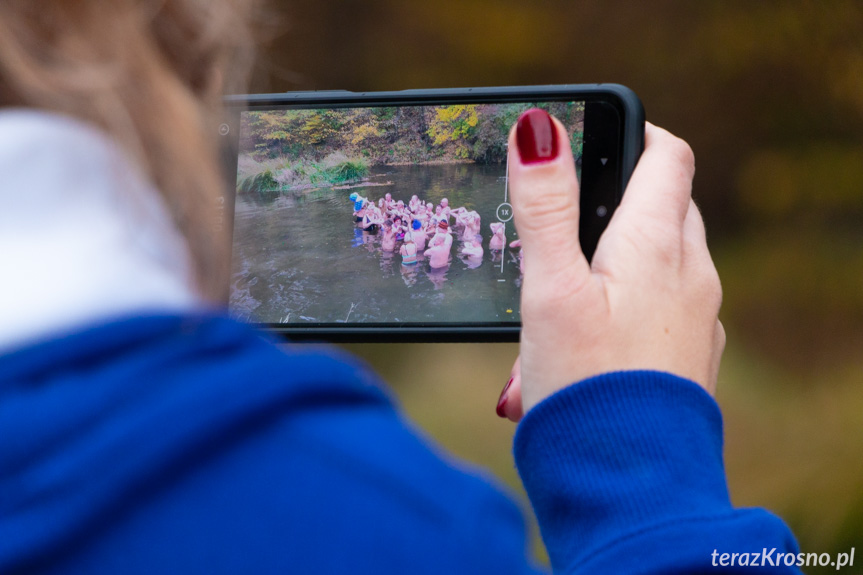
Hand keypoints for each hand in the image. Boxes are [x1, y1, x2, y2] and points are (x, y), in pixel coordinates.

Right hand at [496, 111, 724, 421]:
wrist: (629, 486)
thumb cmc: (586, 386)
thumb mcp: (551, 290)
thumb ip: (545, 208)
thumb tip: (539, 129)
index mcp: (658, 245)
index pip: (668, 156)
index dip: (635, 134)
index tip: (598, 138)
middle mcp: (692, 276)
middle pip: (668, 206)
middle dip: (619, 201)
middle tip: (566, 223)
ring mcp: (698, 320)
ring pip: (665, 261)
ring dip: (619, 259)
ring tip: (562, 295)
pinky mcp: (690, 359)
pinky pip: (666, 310)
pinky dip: (629, 306)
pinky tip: (587, 343)